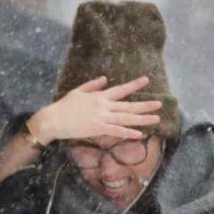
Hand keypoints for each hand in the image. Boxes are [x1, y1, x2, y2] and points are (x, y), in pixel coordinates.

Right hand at [28, 75, 162, 143]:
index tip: (146, 79)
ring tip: (156, 119)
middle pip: (128, 106)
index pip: (121, 89)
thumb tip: (105, 79)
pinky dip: (128, 132)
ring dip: (142, 119)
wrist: (53, 119)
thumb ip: (93, 85)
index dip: (134, 85)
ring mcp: (101, 118)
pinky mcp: (97, 128)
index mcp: (100, 96)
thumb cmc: (63, 106)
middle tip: (160, 104)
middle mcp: (103, 106)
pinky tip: (140, 134)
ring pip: (126, 118)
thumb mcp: (78, 91)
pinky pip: (116, 131)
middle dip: (145, 105)